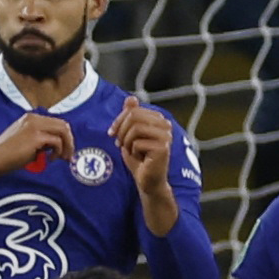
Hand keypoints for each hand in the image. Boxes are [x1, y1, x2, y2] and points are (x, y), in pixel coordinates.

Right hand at [0, 111, 76, 192]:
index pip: (56, 122)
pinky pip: (57, 141)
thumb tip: (55, 146)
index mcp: (30, 118)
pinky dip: (58, 151)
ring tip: (62, 158)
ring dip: (67, 145)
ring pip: (63, 131)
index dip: (64, 136)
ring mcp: (35, 126)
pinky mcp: (36, 137)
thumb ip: (40, 139)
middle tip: (67, 155)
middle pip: (63, 124)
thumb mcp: (25, 142)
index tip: (64, 150)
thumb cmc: (6, 155)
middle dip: (69, 141)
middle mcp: (34, 118)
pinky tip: (50, 159)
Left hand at [111, 96, 180, 220]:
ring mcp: (166, 136)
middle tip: (120, 143)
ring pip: (135, 128)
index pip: (133, 110)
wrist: (147, 181)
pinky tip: (139, 158)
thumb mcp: (130, 135)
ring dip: (126, 142)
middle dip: (121, 130)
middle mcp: (165, 125)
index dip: (119, 120)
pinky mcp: (163, 148)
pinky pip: (137, 143)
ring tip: (130, 150)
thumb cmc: (139, 159)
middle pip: (133, 116)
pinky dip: (132, 152)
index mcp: (158, 120)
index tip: (112, 133)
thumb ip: (131, 117)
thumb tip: (131, 98)